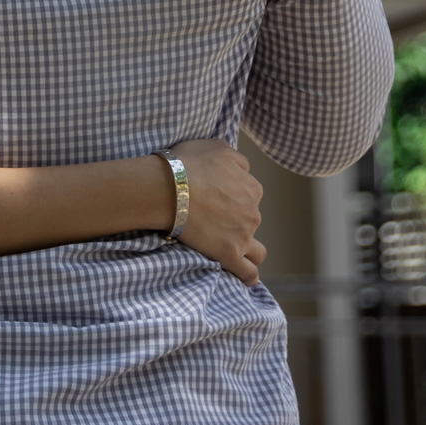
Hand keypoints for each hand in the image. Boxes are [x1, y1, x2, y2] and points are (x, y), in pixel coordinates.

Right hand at [165, 138, 264, 285]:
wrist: (168, 188)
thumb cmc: (188, 164)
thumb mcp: (218, 147)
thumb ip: (238, 160)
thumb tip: (244, 171)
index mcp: (252, 188)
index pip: (250, 193)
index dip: (232, 195)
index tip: (214, 196)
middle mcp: (253, 213)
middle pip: (250, 220)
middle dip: (237, 220)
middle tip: (211, 217)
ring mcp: (243, 236)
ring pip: (256, 249)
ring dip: (248, 249)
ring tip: (229, 247)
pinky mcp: (229, 255)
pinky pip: (248, 272)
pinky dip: (248, 275)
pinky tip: (244, 277)